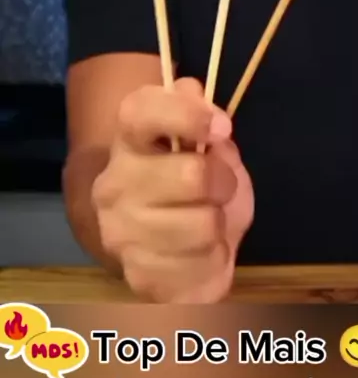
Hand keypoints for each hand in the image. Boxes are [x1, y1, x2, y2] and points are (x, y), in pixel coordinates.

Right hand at [92, 78, 253, 302]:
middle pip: (192, 176)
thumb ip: (199, 108)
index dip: (187, 115)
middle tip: (220, 185)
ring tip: (208, 220)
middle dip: (223, 181)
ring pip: (205, 225)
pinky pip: (205, 268)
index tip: (223, 127)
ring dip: (221, 223)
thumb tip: (199, 98)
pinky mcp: (141, 279)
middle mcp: (113, 186)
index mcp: (127, 140)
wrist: (157, 241)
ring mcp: (122, 235)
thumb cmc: (185, 176)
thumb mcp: (201, 135)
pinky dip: (217, 260)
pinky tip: (201, 253)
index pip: (142, 112)